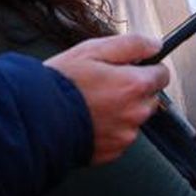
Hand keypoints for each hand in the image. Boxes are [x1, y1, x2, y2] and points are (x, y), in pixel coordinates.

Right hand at [44, 34, 168, 164]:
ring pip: (135, 118)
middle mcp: (135, 112)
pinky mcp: (113, 151)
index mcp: (135, 85)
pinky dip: (110, 129)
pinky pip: (120, 136)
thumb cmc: (60, 83)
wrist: (33, 119)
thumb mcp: (93, 50)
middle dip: (135, 90)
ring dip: (122, 111)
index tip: (133, 68)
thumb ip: (131, 45)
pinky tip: (89, 120)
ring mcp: (125, 135)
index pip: (162, 75)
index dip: (147, 68)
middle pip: (150, 98)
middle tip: (105, 85)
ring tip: (92, 104)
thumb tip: (155, 45)